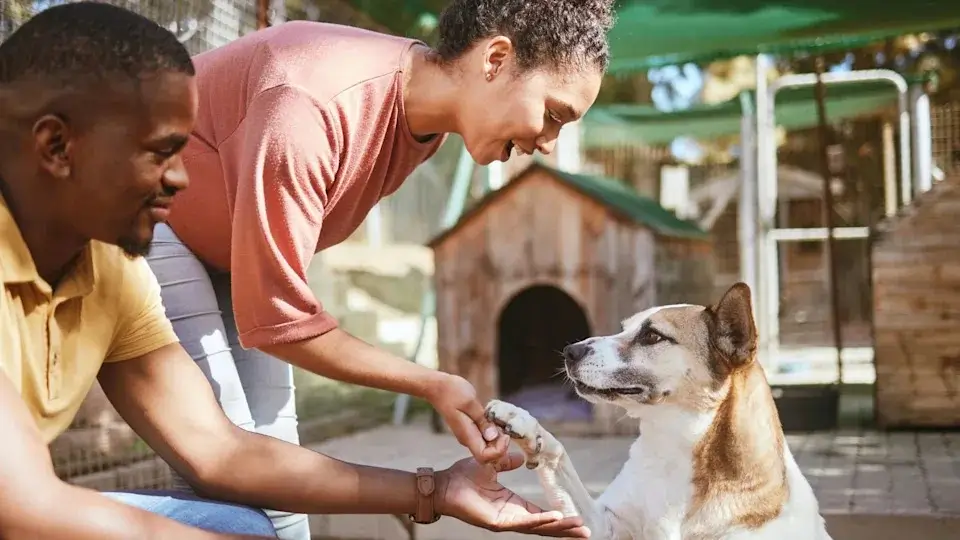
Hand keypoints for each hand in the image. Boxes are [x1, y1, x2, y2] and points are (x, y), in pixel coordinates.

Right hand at [426, 373, 506, 462]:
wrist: (437, 387)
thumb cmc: (451, 392)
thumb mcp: (470, 403)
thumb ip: (482, 420)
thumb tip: (494, 436)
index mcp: (467, 435)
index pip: (485, 457)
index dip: (499, 450)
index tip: (505, 435)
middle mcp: (467, 439)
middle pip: (488, 455)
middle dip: (501, 445)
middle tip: (507, 428)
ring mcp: (468, 434)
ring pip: (487, 446)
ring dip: (498, 438)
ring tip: (503, 422)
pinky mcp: (470, 428)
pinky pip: (484, 437)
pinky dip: (493, 432)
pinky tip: (496, 419)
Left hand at [435, 453, 589, 537]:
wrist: (443, 484)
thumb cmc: (463, 477)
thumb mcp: (492, 464)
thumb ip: (507, 461)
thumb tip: (522, 458)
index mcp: (512, 505)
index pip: (540, 514)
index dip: (559, 518)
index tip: (578, 518)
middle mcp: (512, 516)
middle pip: (544, 526)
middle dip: (566, 530)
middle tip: (588, 533)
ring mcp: (505, 521)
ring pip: (538, 527)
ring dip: (559, 527)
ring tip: (579, 528)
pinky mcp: (497, 522)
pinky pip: (523, 521)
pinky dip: (541, 520)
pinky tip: (557, 518)